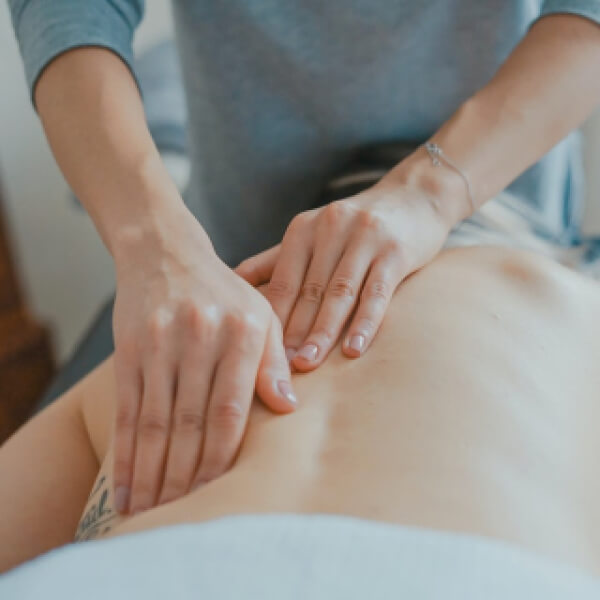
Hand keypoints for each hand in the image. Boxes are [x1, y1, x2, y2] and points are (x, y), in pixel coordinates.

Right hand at [111, 208, 295, 514]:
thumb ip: (274, 362)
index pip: (231, 409)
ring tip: (150, 513)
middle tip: (180, 517)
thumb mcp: (261, 315)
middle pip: (190, 422)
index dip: (222, 457)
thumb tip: (288, 409)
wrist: (166, 252)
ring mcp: (161, 342)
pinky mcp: (129, 348)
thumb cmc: (224, 292)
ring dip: (152, 473)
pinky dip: (125, 452)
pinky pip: (127, 409)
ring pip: (155, 422)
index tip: (218, 494)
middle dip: (185, 476)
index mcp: (242, 332)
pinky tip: (124, 485)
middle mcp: (201, 337)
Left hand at [236, 163, 455, 371]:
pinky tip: (354, 350)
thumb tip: (232, 282)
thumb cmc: (355, 226)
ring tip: (308, 363)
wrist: (414, 196)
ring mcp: (364, 238)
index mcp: (304, 229)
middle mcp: (330, 228)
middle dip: (293, 332)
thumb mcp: (313, 234)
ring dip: (323, 331)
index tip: (259, 354)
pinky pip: (377, 292)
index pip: (282, 281)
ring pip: (339, 293)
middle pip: (308, 290)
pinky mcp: (395, 250)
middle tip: (279, 368)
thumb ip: (276, 259)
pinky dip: (365, 322)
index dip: (271, 319)